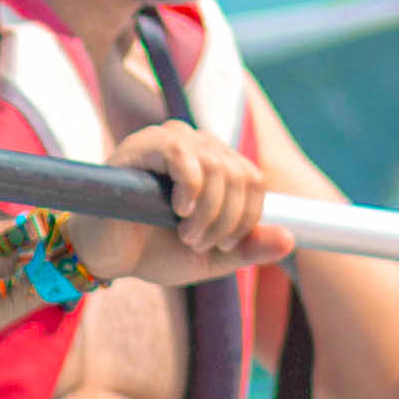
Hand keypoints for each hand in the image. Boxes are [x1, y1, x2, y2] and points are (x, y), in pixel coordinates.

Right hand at [69, 120, 286, 285]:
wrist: (107, 255)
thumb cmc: (155, 250)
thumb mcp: (211, 257)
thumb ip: (248, 249)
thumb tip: (290, 239)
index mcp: (217, 165)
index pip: (254, 180)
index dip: (248, 218)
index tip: (224, 246)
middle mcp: (198, 146)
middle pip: (240, 174)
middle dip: (227, 220)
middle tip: (199, 243)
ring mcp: (171, 140)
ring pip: (218, 165)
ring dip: (209, 211)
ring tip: (186, 234)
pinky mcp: (143, 145)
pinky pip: (183, 152)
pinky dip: (190, 186)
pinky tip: (179, 210)